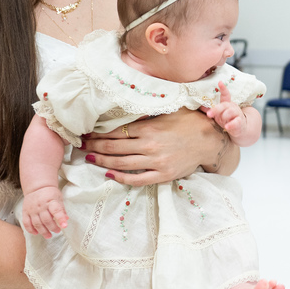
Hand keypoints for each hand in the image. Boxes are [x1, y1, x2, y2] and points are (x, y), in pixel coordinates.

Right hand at [21, 185, 66, 237]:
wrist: (37, 187)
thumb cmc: (50, 194)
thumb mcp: (59, 198)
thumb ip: (62, 209)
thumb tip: (66, 219)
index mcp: (51, 201)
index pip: (56, 211)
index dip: (61, 219)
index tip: (65, 226)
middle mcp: (40, 206)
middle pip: (46, 220)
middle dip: (53, 228)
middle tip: (57, 231)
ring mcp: (32, 209)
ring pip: (37, 223)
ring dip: (43, 231)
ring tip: (49, 235)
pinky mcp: (25, 212)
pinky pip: (26, 223)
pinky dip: (31, 230)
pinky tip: (36, 233)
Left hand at [82, 109, 230, 186]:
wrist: (209, 140)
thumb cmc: (189, 122)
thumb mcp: (167, 111)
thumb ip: (146, 112)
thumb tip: (126, 109)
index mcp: (148, 127)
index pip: (115, 132)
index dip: (98, 135)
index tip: (86, 134)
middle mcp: (148, 145)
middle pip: (113, 148)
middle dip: (94, 148)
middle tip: (80, 147)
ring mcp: (155, 161)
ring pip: (120, 163)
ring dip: (101, 162)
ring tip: (89, 159)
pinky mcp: (162, 174)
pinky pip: (136, 179)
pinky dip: (120, 178)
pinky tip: (109, 175)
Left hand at [204, 83, 247, 139]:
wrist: (239, 128)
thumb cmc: (227, 119)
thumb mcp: (218, 114)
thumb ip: (210, 109)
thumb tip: (200, 105)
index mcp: (227, 104)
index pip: (225, 95)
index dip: (223, 89)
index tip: (220, 82)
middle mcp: (232, 107)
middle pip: (224, 105)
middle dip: (216, 109)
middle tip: (209, 114)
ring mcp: (237, 114)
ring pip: (229, 112)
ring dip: (224, 116)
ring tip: (222, 121)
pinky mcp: (240, 122)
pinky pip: (236, 122)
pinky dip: (231, 124)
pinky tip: (227, 127)